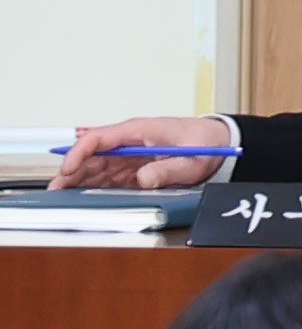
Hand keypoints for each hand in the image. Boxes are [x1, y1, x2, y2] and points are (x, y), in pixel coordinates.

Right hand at [57, 117, 238, 190]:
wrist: (219, 142)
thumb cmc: (206, 143)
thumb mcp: (193, 159)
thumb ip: (169, 169)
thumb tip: (143, 180)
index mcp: (139, 130)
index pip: (98, 138)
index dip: (78, 152)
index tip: (68, 169)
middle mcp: (129, 141)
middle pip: (91, 155)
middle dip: (71, 172)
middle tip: (56, 191)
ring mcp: (129, 154)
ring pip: (95, 167)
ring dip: (78, 181)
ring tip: (62, 197)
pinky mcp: (133, 167)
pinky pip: (108, 176)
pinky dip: (94, 186)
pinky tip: (82, 198)